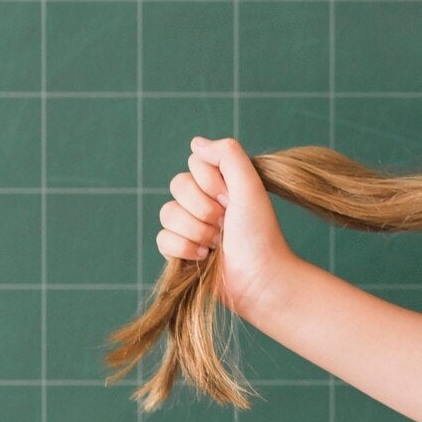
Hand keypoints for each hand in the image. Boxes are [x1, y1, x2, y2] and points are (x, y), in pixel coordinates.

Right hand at [157, 136, 296, 317]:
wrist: (258, 279)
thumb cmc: (259, 234)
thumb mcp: (250, 186)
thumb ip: (228, 155)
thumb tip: (195, 142)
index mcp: (222, 183)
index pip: (195, 162)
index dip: (212, 182)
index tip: (233, 199)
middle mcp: (204, 201)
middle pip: (177, 185)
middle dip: (204, 208)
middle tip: (226, 223)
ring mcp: (190, 225)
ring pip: (167, 213)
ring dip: (196, 230)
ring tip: (217, 243)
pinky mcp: (179, 250)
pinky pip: (162, 239)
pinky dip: (183, 248)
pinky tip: (203, 257)